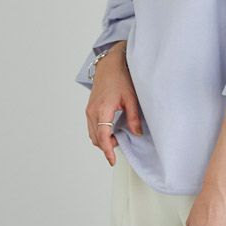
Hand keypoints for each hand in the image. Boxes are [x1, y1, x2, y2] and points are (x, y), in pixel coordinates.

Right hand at [85, 49, 141, 166]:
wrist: (109, 65)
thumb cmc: (120, 78)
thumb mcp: (131, 98)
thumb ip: (134, 117)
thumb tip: (137, 133)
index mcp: (102, 109)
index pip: (103, 136)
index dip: (108, 150)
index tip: (112, 160)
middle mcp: (92, 112)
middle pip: (96, 138)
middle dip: (106, 146)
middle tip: (119, 147)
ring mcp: (89, 110)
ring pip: (92, 134)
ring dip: (102, 140)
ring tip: (116, 139)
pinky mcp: (89, 109)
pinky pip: (92, 127)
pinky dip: (99, 133)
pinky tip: (110, 131)